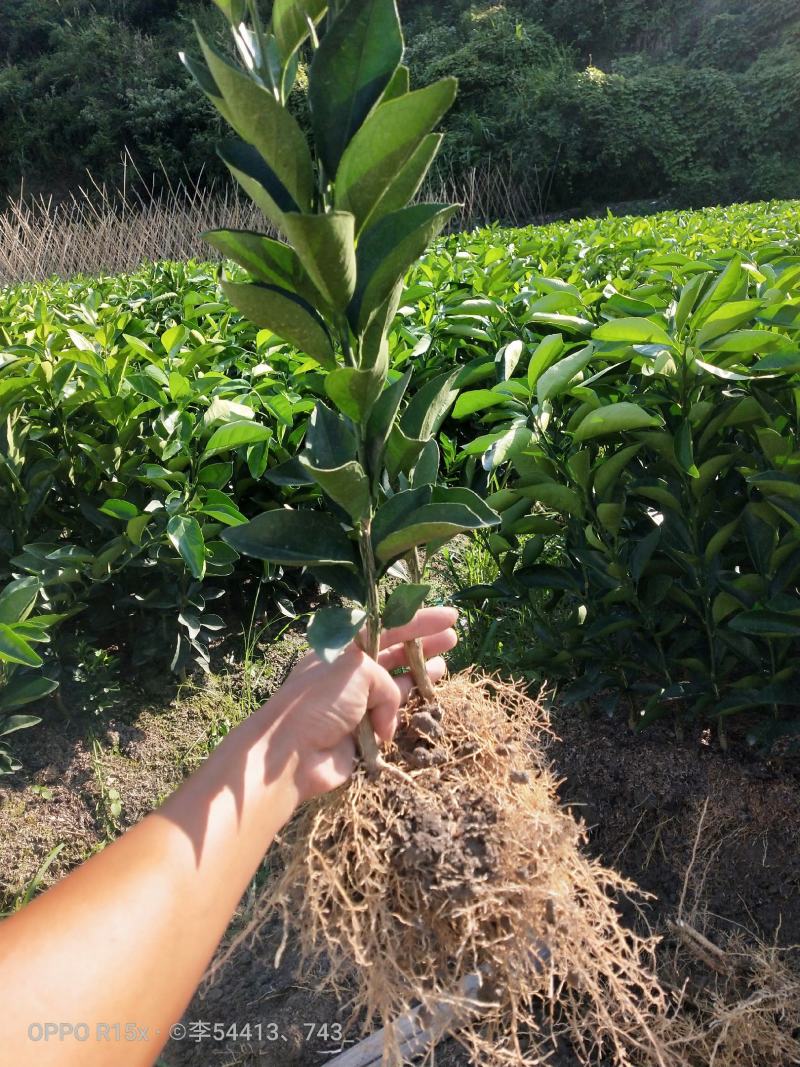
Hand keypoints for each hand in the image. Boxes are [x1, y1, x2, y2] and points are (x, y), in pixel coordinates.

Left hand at [268, 607, 457, 800]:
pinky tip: (422, 705)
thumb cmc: (320, 701)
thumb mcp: (357, 670)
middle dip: (422, 646)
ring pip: (395, 684)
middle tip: (452, 638)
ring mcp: (355, 703)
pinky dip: (403, 712)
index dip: (417, 621)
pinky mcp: (361, 732)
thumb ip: (386, 679)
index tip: (448, 616)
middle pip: (392, 653)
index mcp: (342, 649)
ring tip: (444, 667)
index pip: (385, 627)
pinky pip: (390, 716)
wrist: (293, 754)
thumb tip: (388, 715)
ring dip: (419, 676)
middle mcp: (348, 673)